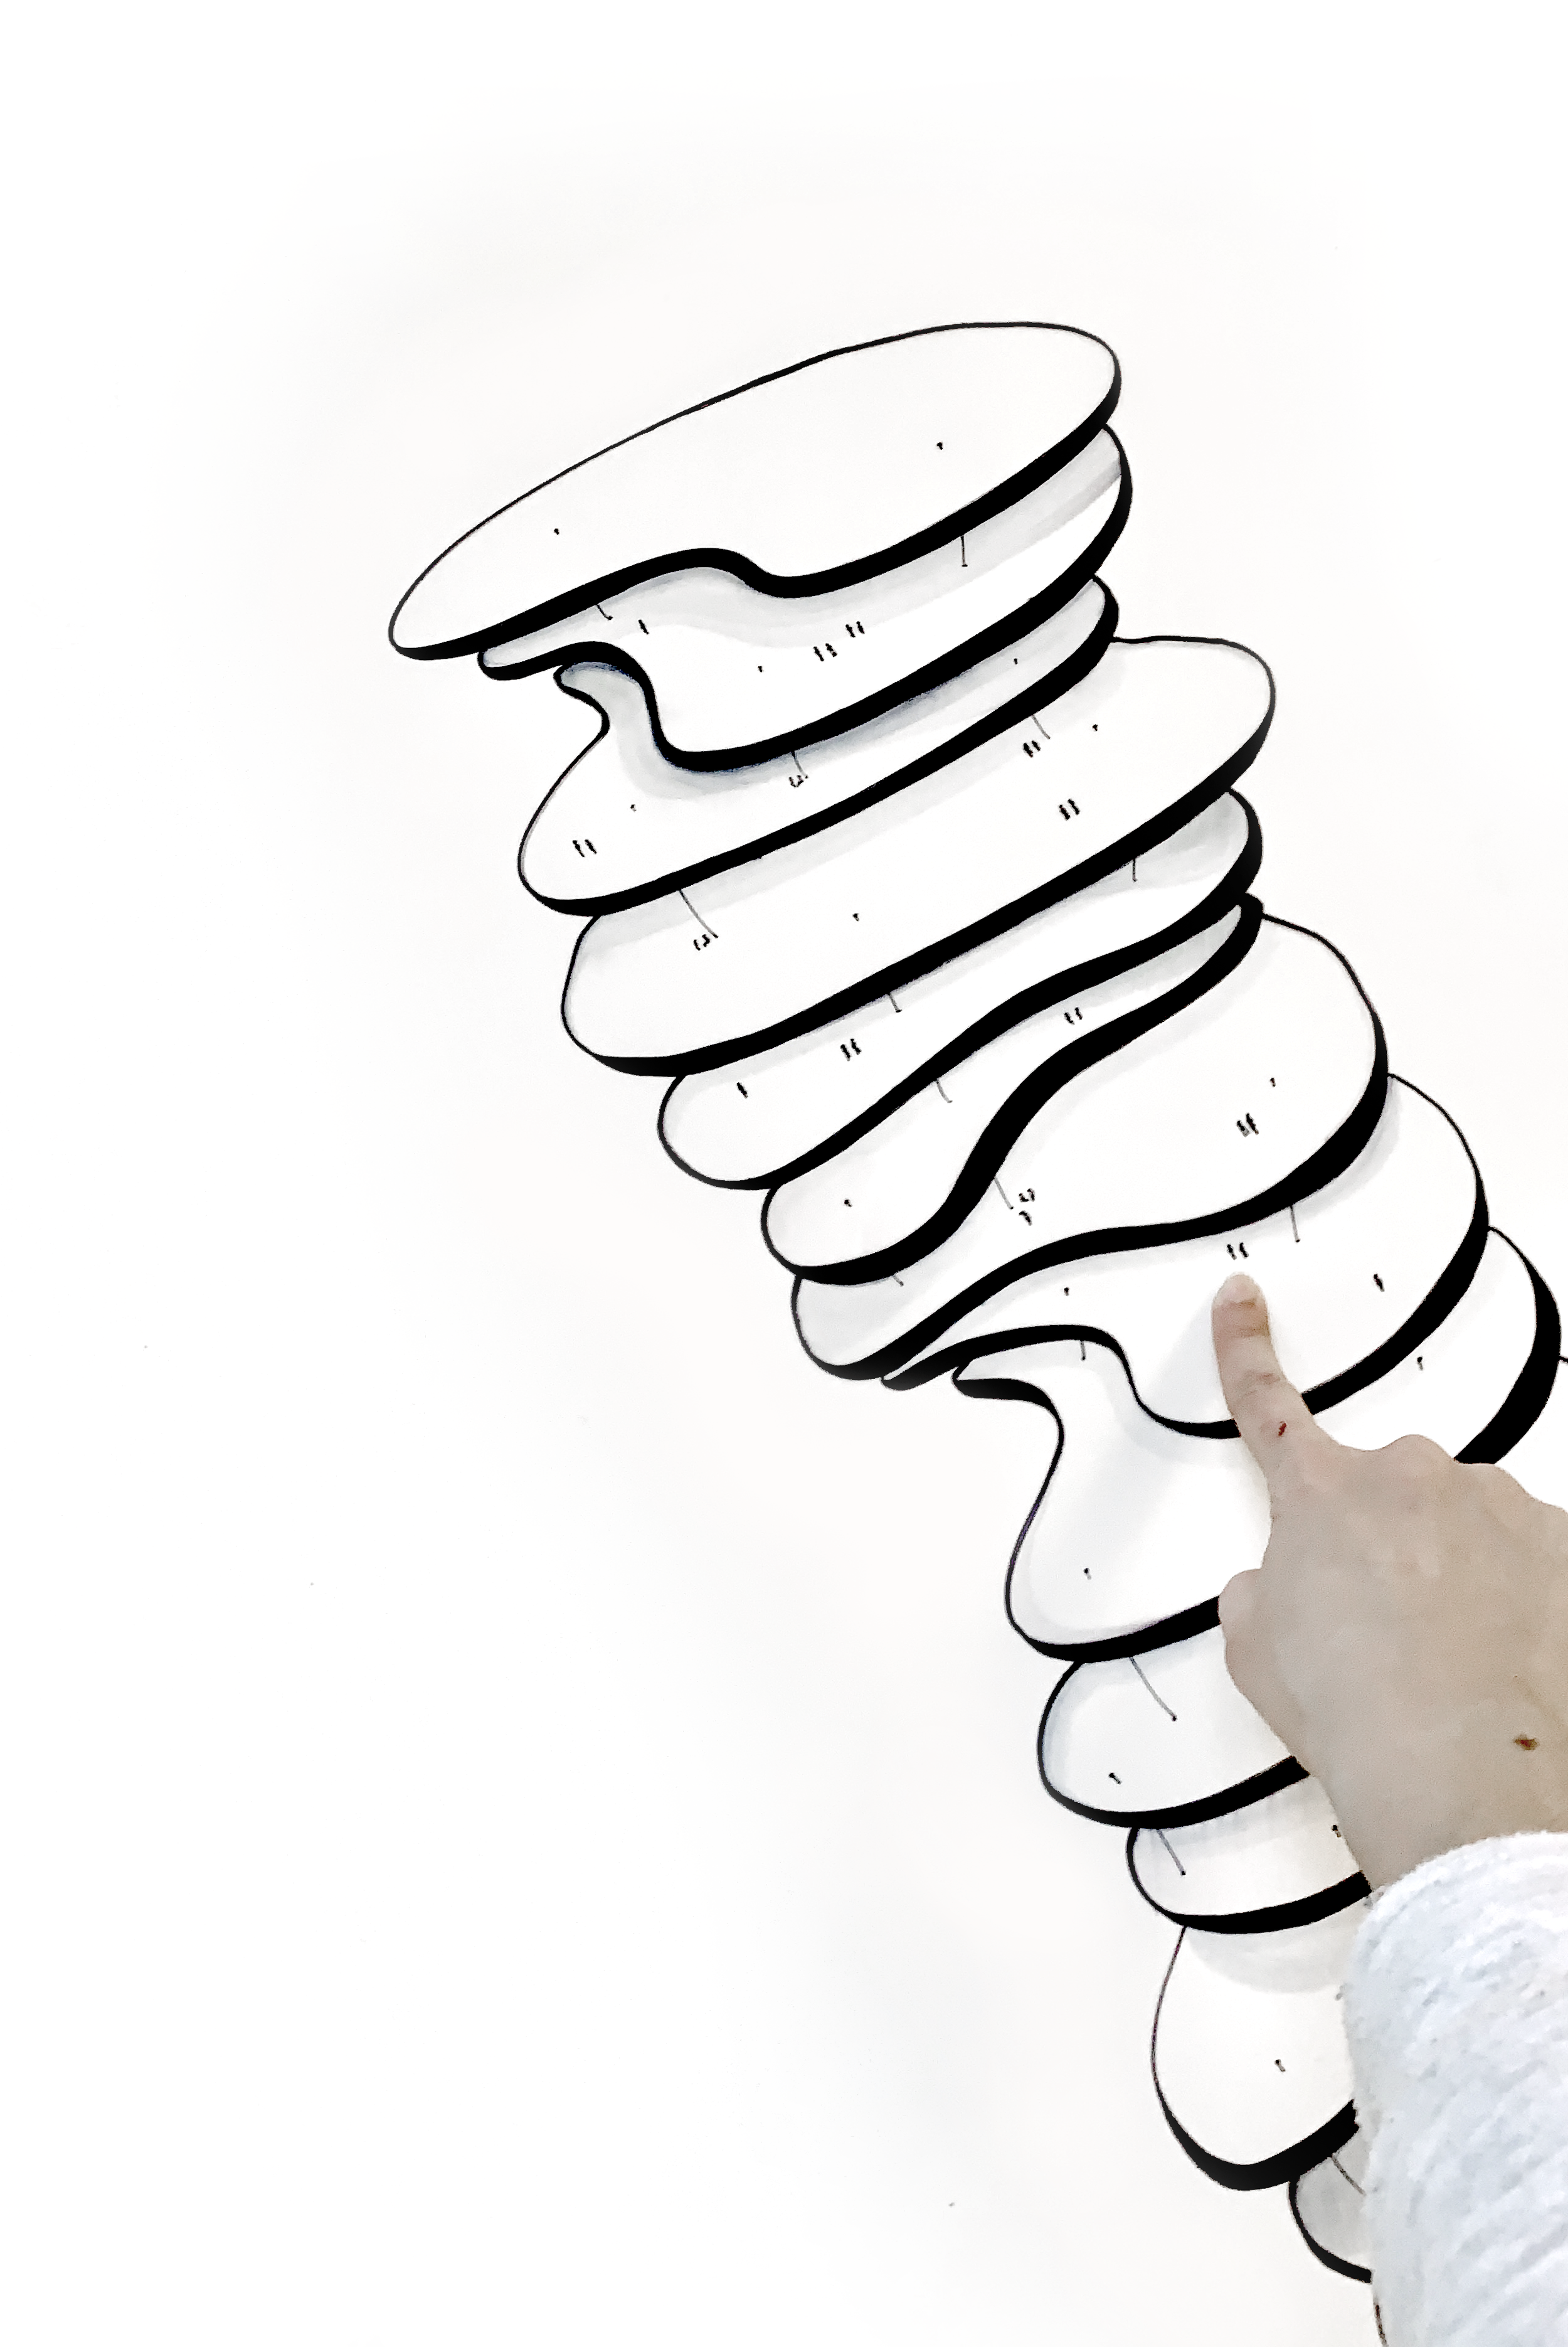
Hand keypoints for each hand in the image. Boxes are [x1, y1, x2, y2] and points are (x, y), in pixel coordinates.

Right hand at [1210, 1273, 1567, 1888]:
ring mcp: (1499, 1508)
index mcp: (1323, 1494)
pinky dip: (1524, 1605)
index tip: (1242, 1302)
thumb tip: (1278, 1592)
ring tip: (1450, 1665)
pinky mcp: (1567, 1548)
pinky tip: (1507, 1667)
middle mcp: (1413, 1478)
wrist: (1462, 1770)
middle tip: (1380, 1627)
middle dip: (1385, 1542)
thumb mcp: (1256, 1652)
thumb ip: (1260, 1593)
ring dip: (1460, 1576)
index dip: (1244, 1347)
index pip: (1266, 1403)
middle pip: (1389, 1492)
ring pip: (1470, 1528)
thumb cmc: (1361, 1712)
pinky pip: (1537, 1563)